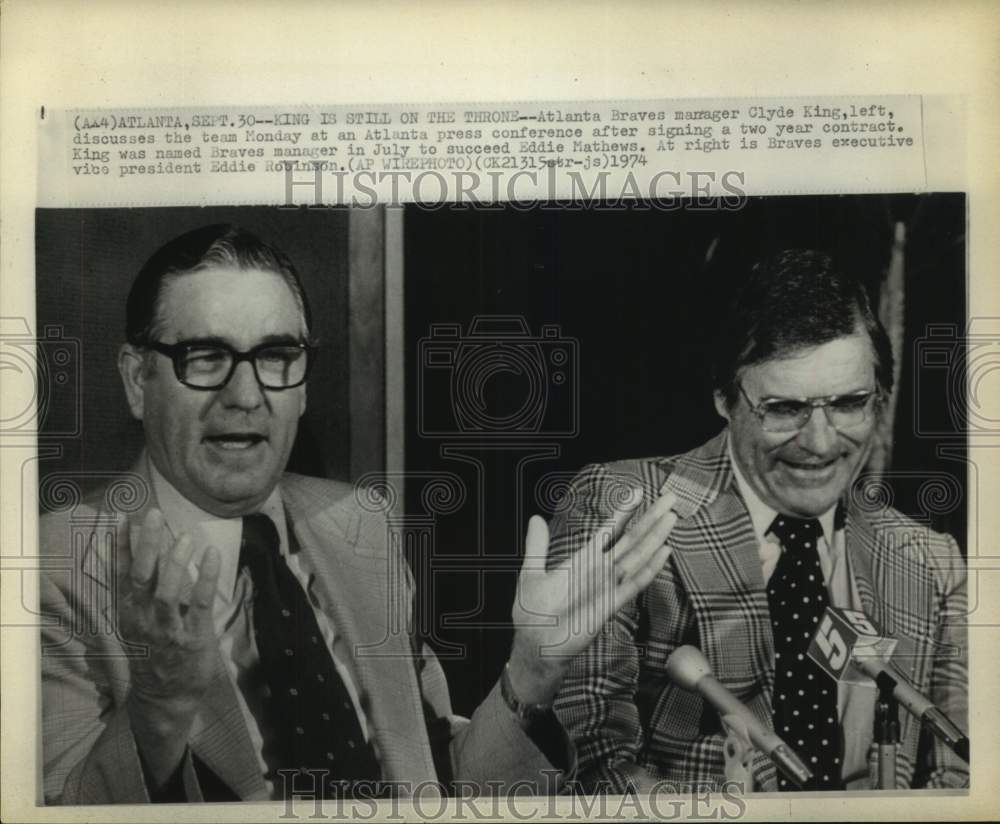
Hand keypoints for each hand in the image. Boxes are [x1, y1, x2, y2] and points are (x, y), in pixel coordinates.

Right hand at [120, 508, 220, 786]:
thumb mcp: (139, 622)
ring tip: (185, 535)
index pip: (119, 574)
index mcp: (127, 613)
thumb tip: (151, 550)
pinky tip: (213, 555)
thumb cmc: (155, 653)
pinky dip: (207, 578)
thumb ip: (144, 590)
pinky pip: (201, 604)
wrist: (165, 700)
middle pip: (141, 577)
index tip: (120, 516)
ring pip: (167, 592)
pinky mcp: (193, 638)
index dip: (119, 545)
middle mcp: (142, 620)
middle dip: (146, 545)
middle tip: (153, 514)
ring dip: (176, 562)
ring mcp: (167, 631)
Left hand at [507, 488, 677, 705]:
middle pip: (631, 539)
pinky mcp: (609, 605)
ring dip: (654, 537)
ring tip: (670, 517)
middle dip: (650, 518)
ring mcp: (607, 586)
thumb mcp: (531, 572)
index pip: (609, 530)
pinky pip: (632, 583)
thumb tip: (535, 517)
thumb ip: (537, 545)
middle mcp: (600, 570)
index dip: (624, 511)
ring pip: (636, 556)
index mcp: (583, 560)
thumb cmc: (533, 613)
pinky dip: (649, 568)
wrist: (534, 646)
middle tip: (670, 498)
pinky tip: (663, 553)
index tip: (639, 491)